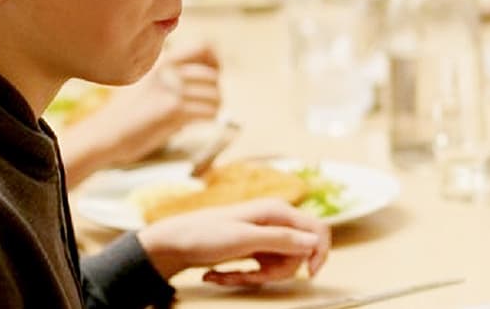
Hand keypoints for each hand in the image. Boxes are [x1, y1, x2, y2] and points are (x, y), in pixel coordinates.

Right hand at [62, 43, 222, 179]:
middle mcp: (167, 69)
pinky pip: (208, 112)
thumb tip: (208, 78)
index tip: (211, 77)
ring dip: (213, 107)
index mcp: (160, 59)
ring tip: (203, 114)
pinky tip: (199, 122)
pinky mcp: (173, 109)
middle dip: (213, 91)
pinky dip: (208, 118)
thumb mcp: (145, 82)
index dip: (214, 62)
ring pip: (215, 94)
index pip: (205, 46)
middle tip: (206, 103)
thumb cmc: (124, 113)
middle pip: (213, 75)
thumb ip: (172, 75)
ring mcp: (170, 88)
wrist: (102, 135)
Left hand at [136, 199, 329, 285]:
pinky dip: (242, 277)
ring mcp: (263, 237)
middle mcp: (274, 222)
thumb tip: (314, 241)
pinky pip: (261, 269)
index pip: (317, 229)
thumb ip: (282, 239)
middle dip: (275, 272)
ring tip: (225, 276)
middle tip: (250, 277)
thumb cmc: (201, 234)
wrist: (169, 244)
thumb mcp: (244, 238)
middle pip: (297, 254)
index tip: (310, 273)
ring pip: (279, 265)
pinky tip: (218, 275)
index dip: (320, 252)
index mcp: (277, 212)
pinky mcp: (252, 249)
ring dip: (254, 278)